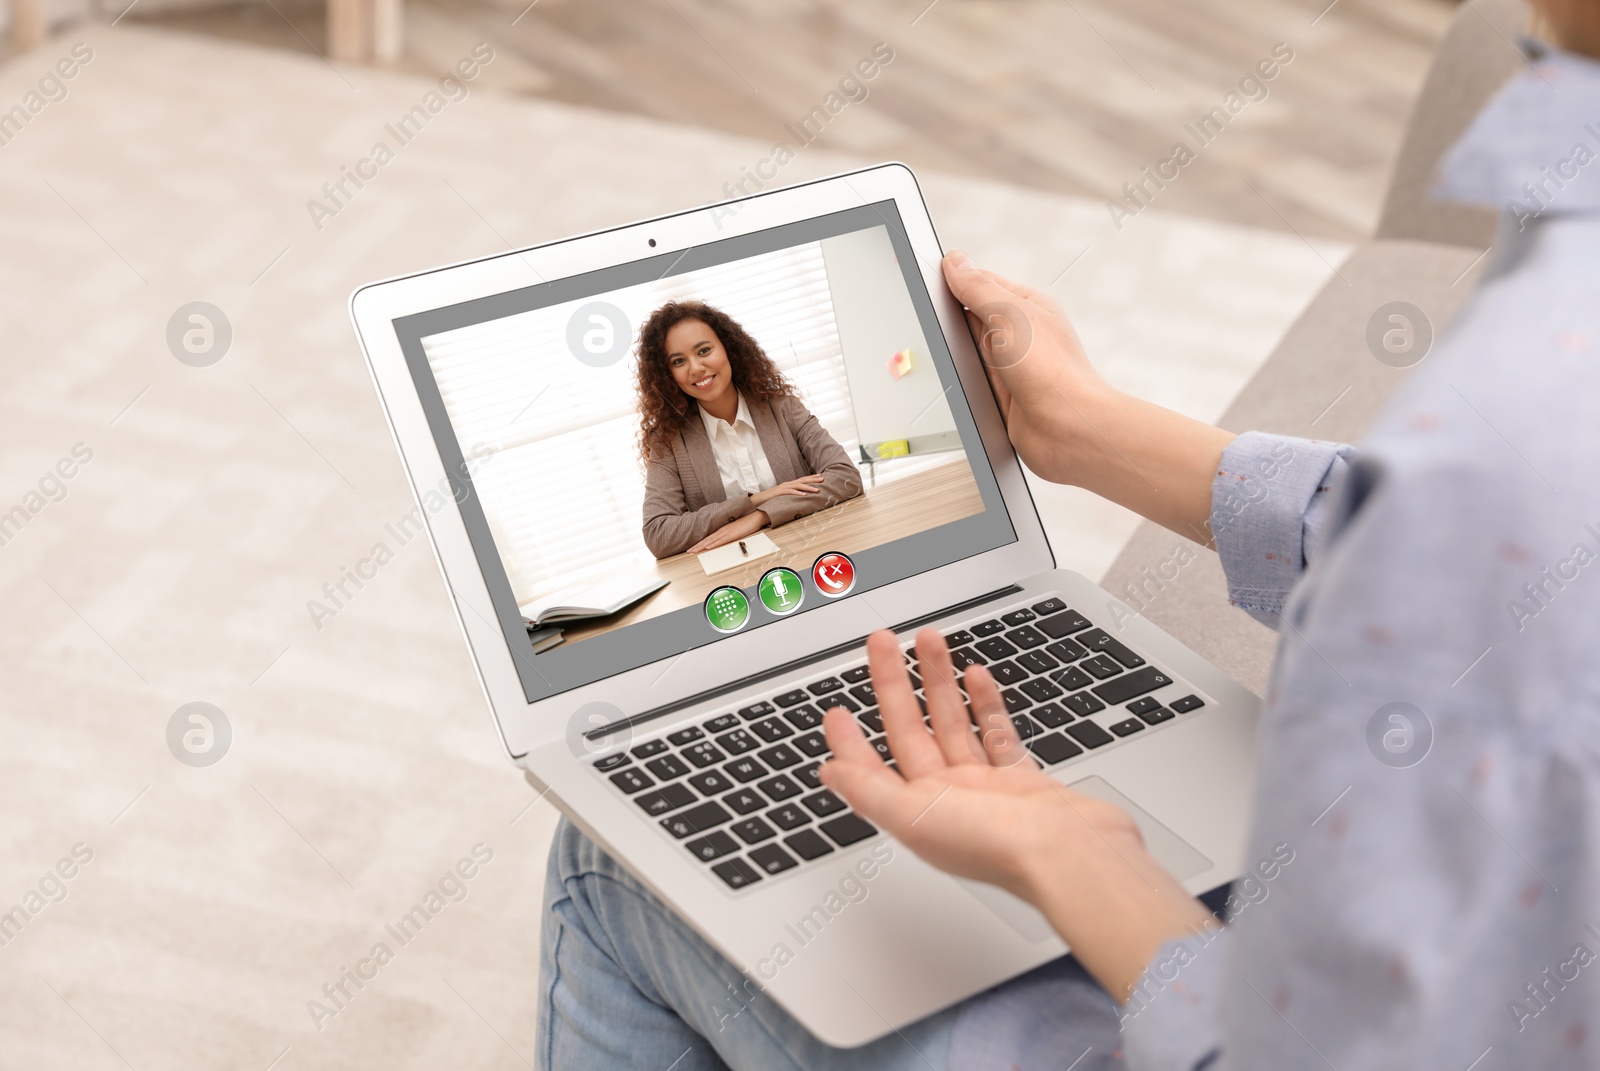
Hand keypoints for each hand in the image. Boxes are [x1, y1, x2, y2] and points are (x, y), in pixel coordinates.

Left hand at [686, 509, 768, 554]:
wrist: (754, 516)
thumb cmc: (746, 523)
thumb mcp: (734, 530)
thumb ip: (728, 534)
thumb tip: (723, 540)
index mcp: (722, 529)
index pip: (708, 538)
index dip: (699, 543)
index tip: (693, 548)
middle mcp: (721, 530)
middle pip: (706, 539)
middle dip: (697, 546)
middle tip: (688, 551)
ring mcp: (726, 532)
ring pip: (711, 541)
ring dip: (701, 546)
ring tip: (693, 551)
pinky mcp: (731, 535)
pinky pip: (720, 541)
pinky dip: (713, 544)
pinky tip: (707, 547)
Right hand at [751, 474, 824, 506]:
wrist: (759, 499)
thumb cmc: (772, 499)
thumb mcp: (784, 496)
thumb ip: (792, 495)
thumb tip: (801, 497)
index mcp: (789, 484)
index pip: (802, 479)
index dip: (811, 477)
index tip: (821, 476)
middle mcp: (787, 484)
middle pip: (802, 480)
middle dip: (813, 479)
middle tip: (823, 479)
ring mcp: (783, 487)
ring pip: (798, 485)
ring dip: (808, 487)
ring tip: (817, 489)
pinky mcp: (779, 493)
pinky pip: (790, 492)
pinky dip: (798, 493)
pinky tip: (804, 494)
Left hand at [819, 626, 1215, 1000]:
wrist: (1073, 859)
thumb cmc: (999, 849)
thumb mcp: (915, 818)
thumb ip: (870, 792)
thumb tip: (828, 774)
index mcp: (916, 812)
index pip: (871, 767)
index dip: (850, 738)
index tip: (836, 707)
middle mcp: (947, 799)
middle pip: (910, 730)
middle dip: (894, 683)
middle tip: (881, 642)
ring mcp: (985, 788)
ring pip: (952, 722)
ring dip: (938, 681)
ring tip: (929, 640)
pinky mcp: (1022, 781)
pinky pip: (996, 733)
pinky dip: (985, 703)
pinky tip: (976, 676)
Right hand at [942, 251, 1233, 545]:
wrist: (1069, 431)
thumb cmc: (1054, 373)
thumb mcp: (1010, 317)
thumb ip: (979, 289)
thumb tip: (956, 262)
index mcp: (1026, 306)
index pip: (981, 282)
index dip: (954, 279)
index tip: (926, 277)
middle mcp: (1018, 333)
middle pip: (970, 315)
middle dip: (948, 316)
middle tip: (925, 314)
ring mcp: (1009, 364)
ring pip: (966, 348)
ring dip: (953, 350)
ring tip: (937, 346)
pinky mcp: (1000, 393)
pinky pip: (969, 378)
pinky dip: (958, 377)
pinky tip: (949, 376)